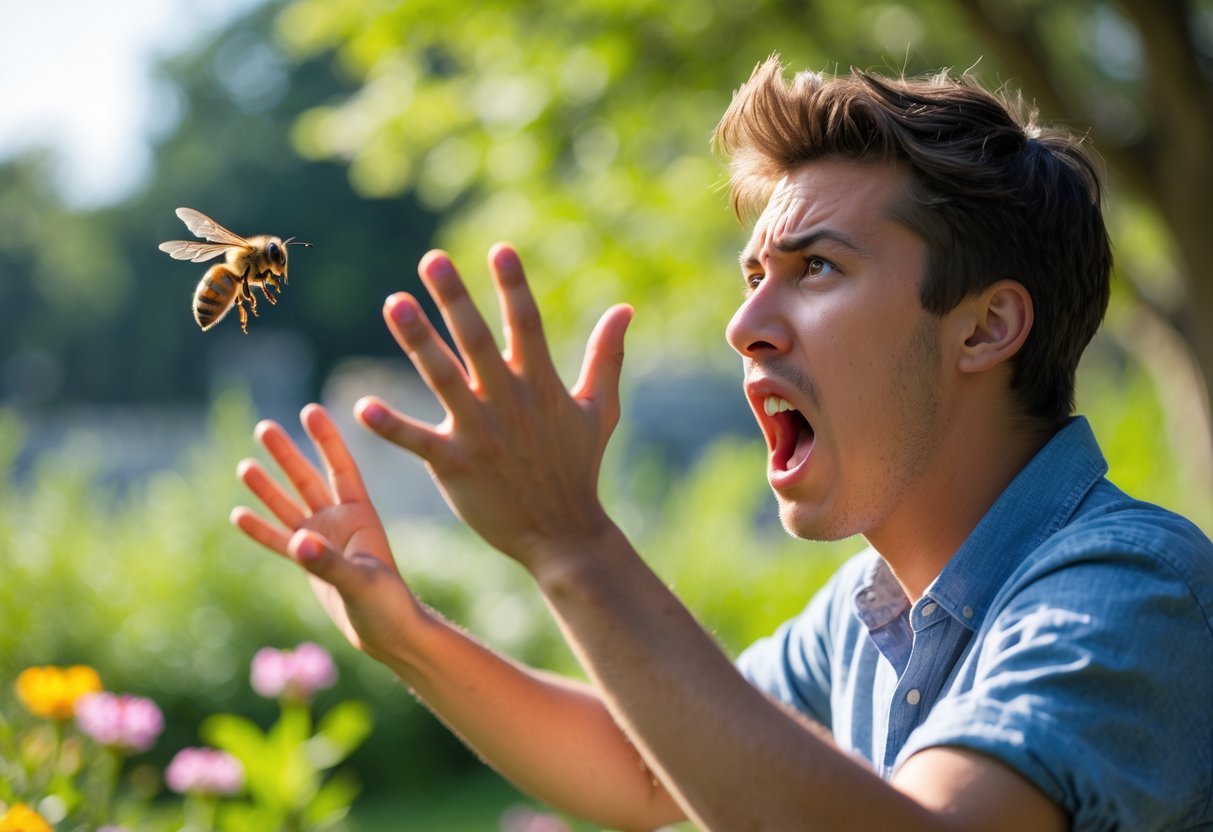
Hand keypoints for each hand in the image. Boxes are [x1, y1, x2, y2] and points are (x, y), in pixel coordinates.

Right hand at [231, 403, 426, 661]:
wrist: (388, 634)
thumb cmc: (387, 606)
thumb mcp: (361, 583)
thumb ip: (328, 563)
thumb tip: (297, 543)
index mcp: (360, 515)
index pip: (341, 468)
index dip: (326, 440)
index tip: (309, 410)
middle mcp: (340, 522)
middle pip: (308, 480)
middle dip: (288, 454)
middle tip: (264, 426)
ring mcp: (323, 541)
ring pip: (290, 507)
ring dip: (268, 487)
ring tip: (244, 464)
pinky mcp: (310, 564)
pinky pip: (279, 541)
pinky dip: (260, 529)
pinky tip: (238, 513)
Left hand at [355, 244, 632, 573]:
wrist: (563, 534)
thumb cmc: (579, 468)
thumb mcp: (600, 409)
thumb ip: (607, 357)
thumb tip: (625, 309)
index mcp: (542, 385)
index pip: (527, 324)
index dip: (513, 286)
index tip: (499, 250)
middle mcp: (509, 402)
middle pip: (478, 340)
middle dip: (455, 299)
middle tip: (431, 259)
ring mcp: (481, 433)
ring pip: (443, 378)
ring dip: (418, 340)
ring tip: (394, 303)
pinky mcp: (456, 466)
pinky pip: (417, 441)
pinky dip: (391, 425)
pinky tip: (361, 406)